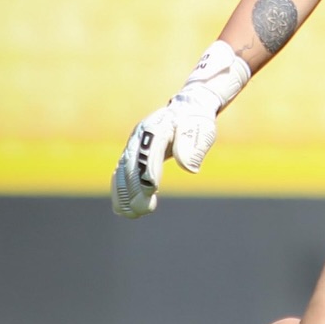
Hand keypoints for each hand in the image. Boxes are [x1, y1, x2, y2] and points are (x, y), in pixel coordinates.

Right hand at [110, 42, 249, 216]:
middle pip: (131, 164)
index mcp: (157, 127)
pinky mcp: (131, 154)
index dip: (148, 170)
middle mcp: (140, 136)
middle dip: (134, 189)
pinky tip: (124, 209)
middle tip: (143, 210)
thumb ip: (194, 146)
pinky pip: (120, 175)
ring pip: (121, 172)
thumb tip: (189, 168)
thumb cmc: (196, 121)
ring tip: (132, 214)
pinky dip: (120, 192)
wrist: (187, 109)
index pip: (149, 150)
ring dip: (123, 195)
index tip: (152, 190)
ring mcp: (133, 145)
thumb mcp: (203, 129)